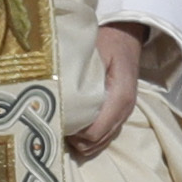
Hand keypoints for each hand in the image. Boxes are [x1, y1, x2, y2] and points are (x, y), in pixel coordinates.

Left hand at [67, 21, 142, 163]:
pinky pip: (104, 137)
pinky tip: (74, 125)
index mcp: (119, 96)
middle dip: (74, 139)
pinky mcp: (119, 116)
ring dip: (80, 140)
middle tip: (55, 124)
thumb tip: (55, 91)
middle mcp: (124, 110)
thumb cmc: (108, 43)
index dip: (74, 133)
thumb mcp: (94, 51)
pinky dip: (88, 137)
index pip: (94, 132)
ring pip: (99, 143)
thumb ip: (79, 72)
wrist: (126, 38)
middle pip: (95, 142)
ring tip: (63, 125)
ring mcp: (123, 115)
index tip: (56, 121)